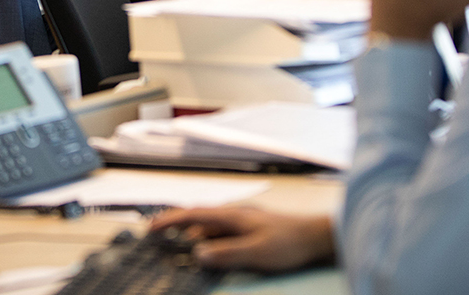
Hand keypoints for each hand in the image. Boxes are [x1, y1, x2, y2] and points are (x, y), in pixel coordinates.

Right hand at [149, 207, 333, 271]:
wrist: (316, 236)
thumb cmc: (289, 242)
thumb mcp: (256, 252)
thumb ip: (226, 252)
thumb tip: (198, 253)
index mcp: (233, 215)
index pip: (194, 214)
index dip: (170, 220)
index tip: (152, 228)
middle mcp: (235, 214)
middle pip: (198, 216)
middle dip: (176, 224)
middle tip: (157, 234)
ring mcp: (243, 220)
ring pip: (210, 225)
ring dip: (192, 233)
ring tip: (177, 245)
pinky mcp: (250, 228)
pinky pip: (221, 231)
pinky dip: (208, 239)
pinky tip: (209, 249)